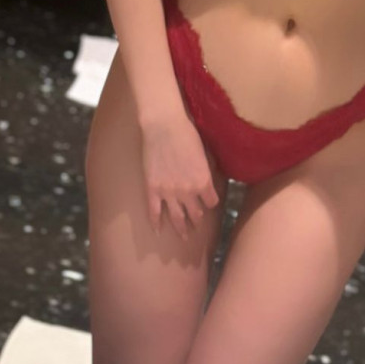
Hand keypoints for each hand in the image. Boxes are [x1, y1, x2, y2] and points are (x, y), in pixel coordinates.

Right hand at [140, 112, 219, 240]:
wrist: (164, 126)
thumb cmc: (187, 133)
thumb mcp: (204, 153)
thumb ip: (205, 170)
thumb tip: (206, 178)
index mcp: (203, 181)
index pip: (211, 202)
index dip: (210, 202)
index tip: (208, 201)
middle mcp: (188, 191)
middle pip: (196, 213)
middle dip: (197, 218)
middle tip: (197, 223)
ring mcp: (169, 193)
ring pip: (177, 217)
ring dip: (182, 228)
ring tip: (184, 236)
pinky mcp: (152, 189)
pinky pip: (154, 212)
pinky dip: (156, 223)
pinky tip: (158, 231)